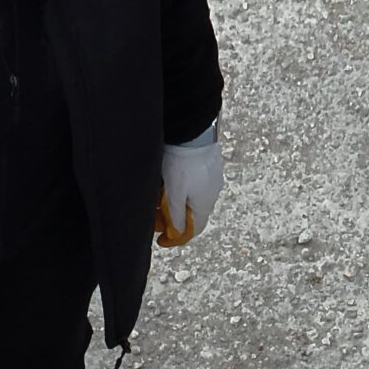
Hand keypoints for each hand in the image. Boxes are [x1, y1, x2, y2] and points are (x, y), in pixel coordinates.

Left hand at [155, 125, 222, 246]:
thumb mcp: (175, 195)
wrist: (191, 129)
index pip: (194, 229)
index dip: (177, 238)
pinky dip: (180, 187)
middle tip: (156, 216)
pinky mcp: (206, 162)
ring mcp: (211, 176)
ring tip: (159, 197)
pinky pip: (193, 182)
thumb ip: (176, 216)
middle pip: (191, 213)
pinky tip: (168, 180)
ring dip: (175, 202)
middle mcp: (212, 191)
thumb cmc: (183, 161)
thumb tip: (178, 232)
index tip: (162, 238)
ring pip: (191, 197)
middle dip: (173, 218)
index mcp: (206, 203)